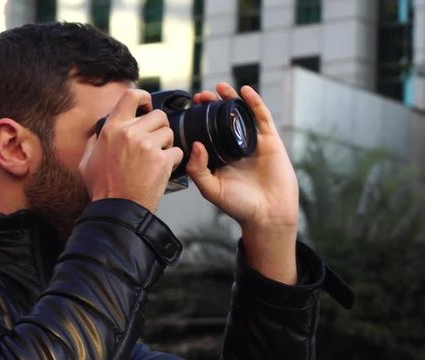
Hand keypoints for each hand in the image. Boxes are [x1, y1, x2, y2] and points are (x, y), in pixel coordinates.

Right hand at [79, 89, 183, 212]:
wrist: (117, 211)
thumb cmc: (103, 189)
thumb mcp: (87, 162)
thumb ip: (94, 142)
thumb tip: (98, 132)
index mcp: (112, 129)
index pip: (131, 96)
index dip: (144, 97)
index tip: (147, 106)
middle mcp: (130, 133)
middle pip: (158, 115)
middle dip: (159, 128)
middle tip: (154, 142)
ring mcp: (147, 146)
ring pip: (169, 133)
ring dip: (166, 144)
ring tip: (156, 158)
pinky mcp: (162, 161)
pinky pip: (177, 152)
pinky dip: (173, 161)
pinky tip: (162, 170)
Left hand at [188, 83, 298, 283]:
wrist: (268, 215)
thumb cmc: (239, 206)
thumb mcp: (211, 189)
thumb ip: (199, 169)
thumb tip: (195, 144)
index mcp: (218, 157)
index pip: (205, 132)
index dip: (197, 119)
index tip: (187, 108)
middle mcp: (233, 148)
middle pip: (221, 119)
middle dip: (210, 105)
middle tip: (200, 96)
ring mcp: (252, 143)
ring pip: (240, 115)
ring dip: (231, 99)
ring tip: (220, 87)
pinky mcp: (270, 142)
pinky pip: (262, 118)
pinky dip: (254, 102)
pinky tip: (245, 91)